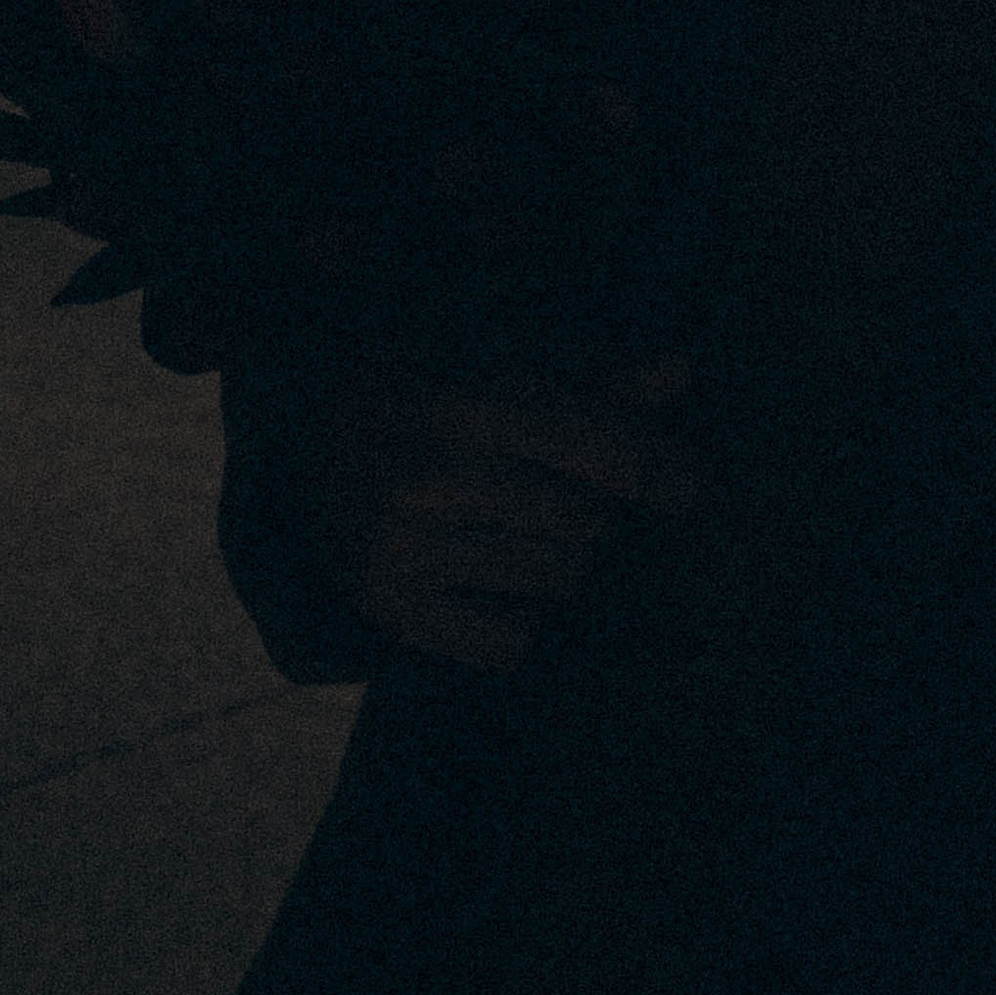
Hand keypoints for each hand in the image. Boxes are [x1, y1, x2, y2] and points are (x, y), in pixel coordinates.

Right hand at [329, 361, 706, 673]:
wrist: (299, 432)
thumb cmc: (425, 380)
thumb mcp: (500, 352)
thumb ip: (594, 369)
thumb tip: (685, 368)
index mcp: (458, 400)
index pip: (585, 444)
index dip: (654, 468)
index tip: (696, 490)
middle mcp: (426, 479)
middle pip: (583, 523)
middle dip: (600, 513)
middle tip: (575, 495)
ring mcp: (402, 552)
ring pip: (556, 582)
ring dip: (568, 561)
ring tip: (527, 526)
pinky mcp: (389, 611)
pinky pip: (510, 642)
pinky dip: (525, 616)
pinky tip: (499, 576)